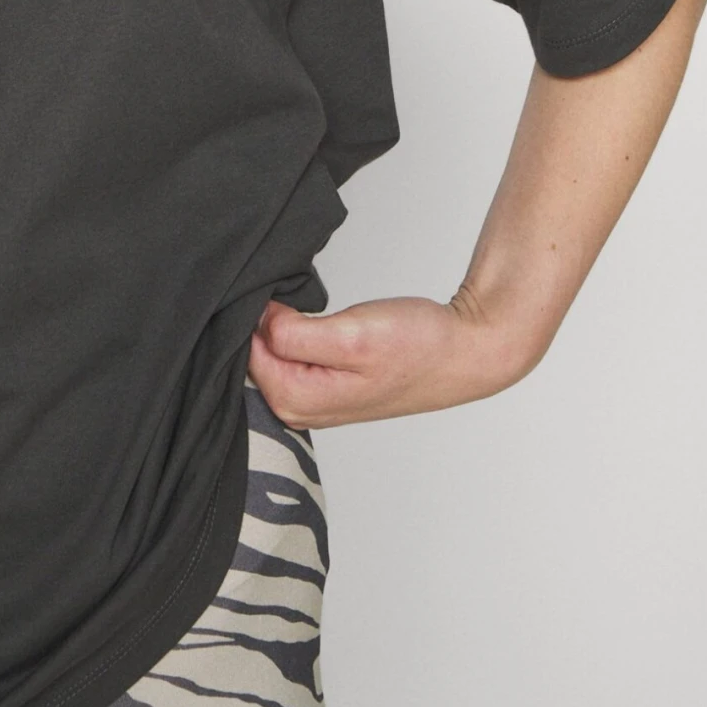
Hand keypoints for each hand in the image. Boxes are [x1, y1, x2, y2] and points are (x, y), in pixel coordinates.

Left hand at [245, 291, 531, 430]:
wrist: (462, 352)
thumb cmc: (418, 347)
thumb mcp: (352, 334)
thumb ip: (295, 335)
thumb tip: (257, 321)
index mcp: (298, 402)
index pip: (244, 353)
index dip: (257, 317)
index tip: (278, 296)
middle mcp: (298, 409)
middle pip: (252, 355)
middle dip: (264, 323)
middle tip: (291, 297)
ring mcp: (311, 398)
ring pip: (269, 353)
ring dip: (279, 326)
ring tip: (305, 308)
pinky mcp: (324, 384)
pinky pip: (288, 354)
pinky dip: (293, 331)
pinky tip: (310, 319)